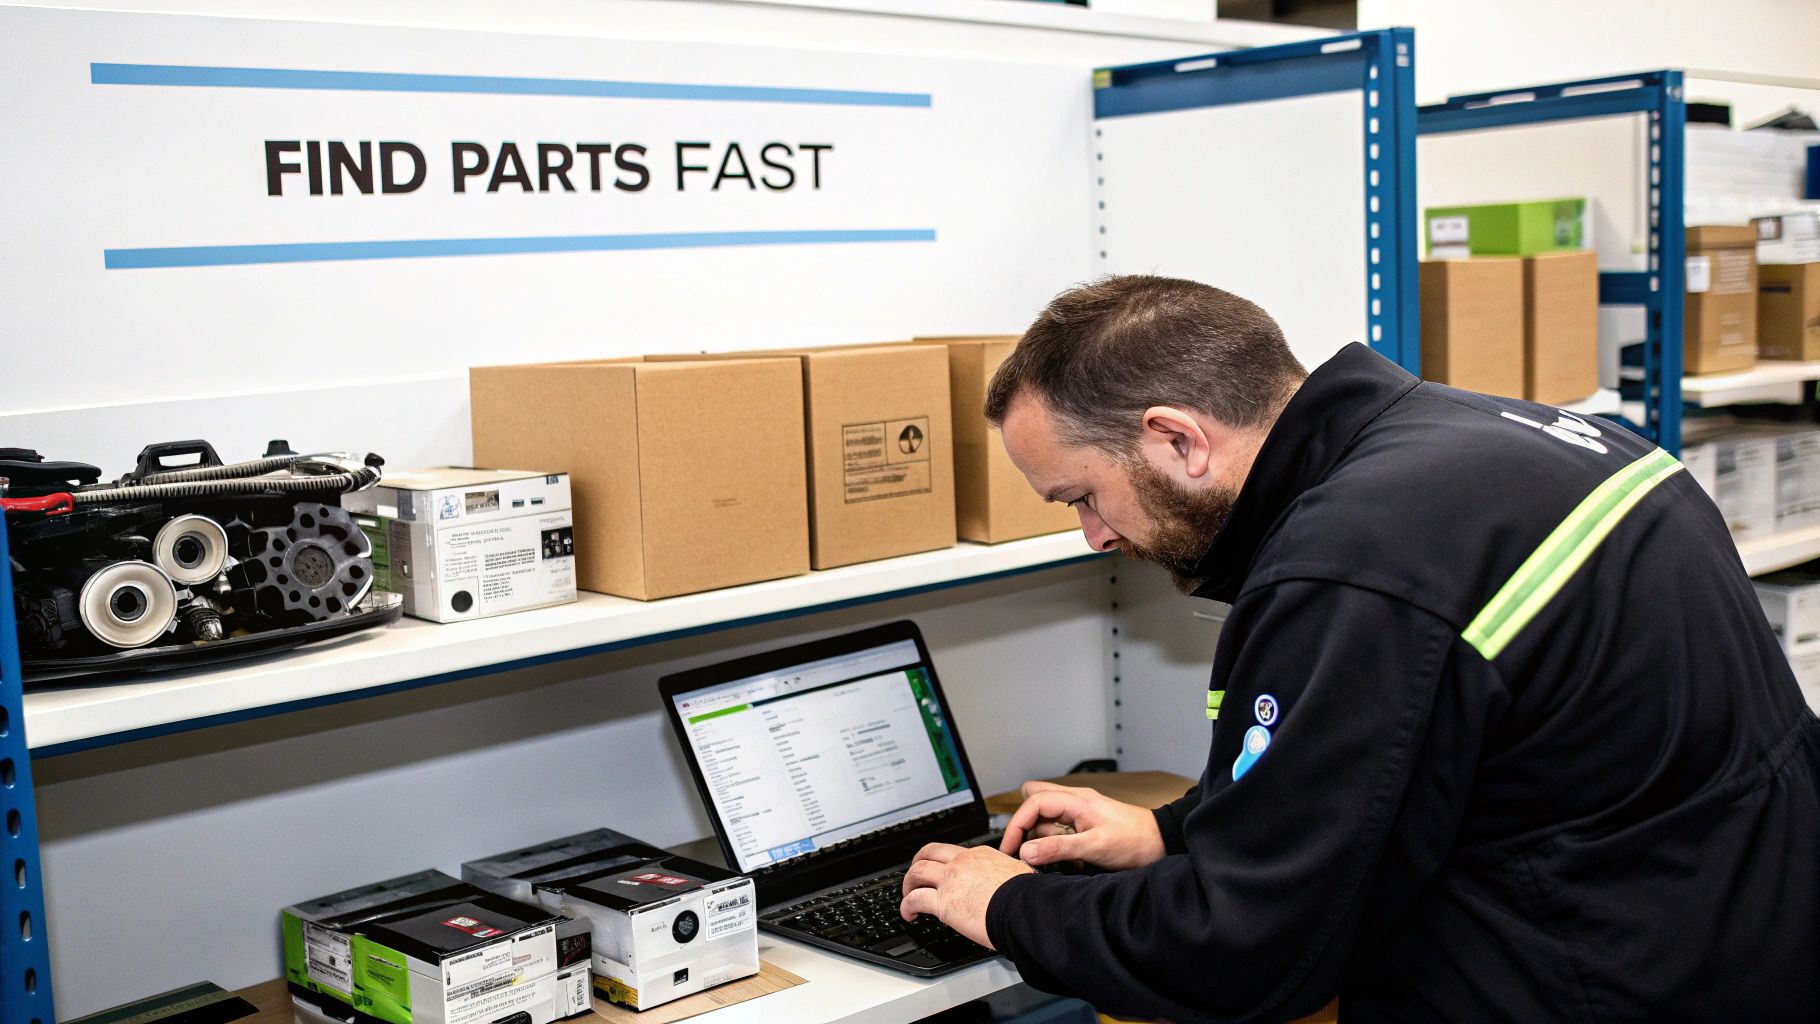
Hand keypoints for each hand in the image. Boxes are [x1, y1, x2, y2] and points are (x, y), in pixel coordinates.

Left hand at [899, 842, 1032, 946]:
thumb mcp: (1018, 872)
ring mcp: (950, 881)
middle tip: (914, 875)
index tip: (940, 868)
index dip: (942, 860)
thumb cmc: (1026, 896)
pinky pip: (916, 899)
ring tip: (907, 895)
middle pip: (928, 853)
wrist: (1024, 908)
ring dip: (908, 883)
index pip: (953, 852)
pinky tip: (908, 914)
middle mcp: (962, 863)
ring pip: (917, 872)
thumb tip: (1014, 879)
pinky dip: (907, 906)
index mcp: (980, 855)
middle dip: (917, 863)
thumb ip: (1007, 873)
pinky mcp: (943, 903)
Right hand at [998, 780, 1166, 870]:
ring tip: (1061, 860)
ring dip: (1044, 839)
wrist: (1163, 844)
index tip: (1009, 849)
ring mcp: (1080, 811)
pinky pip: (1060, 829)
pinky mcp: (1085, 824)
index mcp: (1076, 800)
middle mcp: (1075, 801)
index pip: (1032, 803)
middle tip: (1029, 850)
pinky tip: (1073, 860)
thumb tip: (1025, 852)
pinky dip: (1058, 844)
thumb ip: (1058, 848)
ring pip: (1046, 817)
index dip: (1016, 826)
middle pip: (1034, 800)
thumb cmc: (1135, 841)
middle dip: (1026, 826)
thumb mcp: (1094, 847)